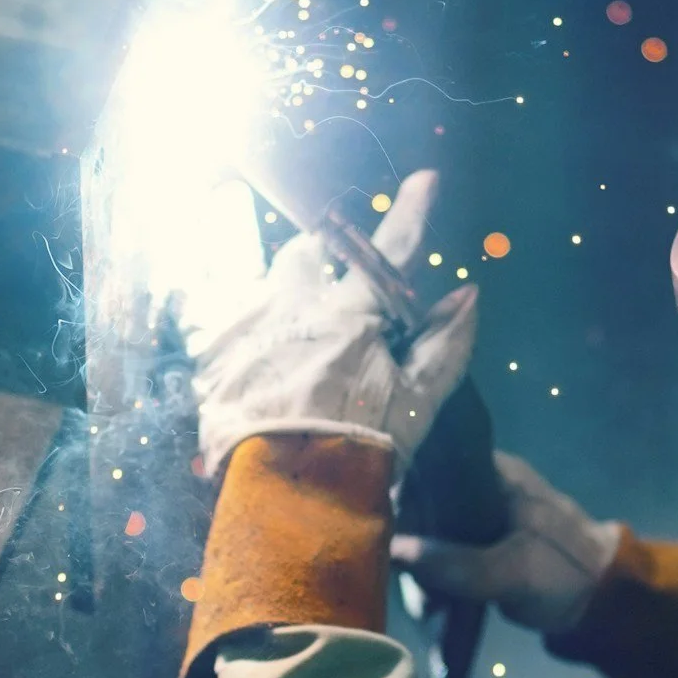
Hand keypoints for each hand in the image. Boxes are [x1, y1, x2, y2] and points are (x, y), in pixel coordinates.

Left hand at [192, 170, 478, 478]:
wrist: (287, 497)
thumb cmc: (362, 451)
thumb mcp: (417, 404)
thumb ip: (445, 346)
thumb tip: (470, 293)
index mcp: (350, 315)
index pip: (389, 252)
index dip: (411, 214)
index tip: (426, 180)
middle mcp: (292, 304)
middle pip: (303, 253)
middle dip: (317, 256)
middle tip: (327, 281)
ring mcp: (245, 324)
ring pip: (254, 277)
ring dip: (271, 289)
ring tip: (279, 320)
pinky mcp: (209, 355)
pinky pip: (207, 315)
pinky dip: (222, 320)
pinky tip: (230, 338)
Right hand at [390, 451, 620, 633]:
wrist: (607, 602)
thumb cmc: (566, 573)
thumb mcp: (513, 570)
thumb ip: (454, 562)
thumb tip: (393, 552)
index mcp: (493, 474)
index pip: (429, 470)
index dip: (403, 503)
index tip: (388, 540)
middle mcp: (480, 489)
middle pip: (423, 511)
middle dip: (413, 555)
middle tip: (421, 595)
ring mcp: (478, 521)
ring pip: (429, 540)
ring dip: (423, 577)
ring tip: (431, 610)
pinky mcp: (479, 550)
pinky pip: (442, 560)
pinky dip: (436, 584)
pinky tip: (434, 609)